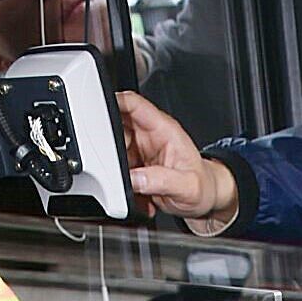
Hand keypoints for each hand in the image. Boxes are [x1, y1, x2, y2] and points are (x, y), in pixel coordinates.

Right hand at [117, 92, 237, 222]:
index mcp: (164, 130)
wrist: (204, 198)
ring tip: (133, 186)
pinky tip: (136, 193)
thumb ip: (160, 181)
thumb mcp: (186, 186)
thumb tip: (135, 179)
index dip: (114, 102)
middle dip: (109, 146)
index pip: (134, 104)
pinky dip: (120, 182)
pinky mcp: (135, 165)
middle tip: (114, 167)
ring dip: (116, 168)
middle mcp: (149, 136)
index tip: (97, 111)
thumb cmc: (201, 187)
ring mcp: (140, 149)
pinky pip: (118, 167)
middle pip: (117, 126)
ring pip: (113, 150)